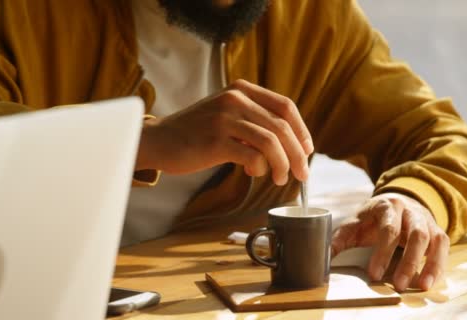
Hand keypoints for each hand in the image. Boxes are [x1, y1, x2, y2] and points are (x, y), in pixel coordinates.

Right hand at [136, 79, 312, 184]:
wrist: (159, 140)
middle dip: (298, 154)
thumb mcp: (226, 114)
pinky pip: (252, 156)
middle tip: (302, 173)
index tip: (307, 150)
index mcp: (241, 90)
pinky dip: (260, 168)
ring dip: (283, 164)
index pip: (285, 106)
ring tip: (281, 179)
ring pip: (271, 142)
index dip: (302, 130)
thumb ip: (252, 120)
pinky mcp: (216, 140)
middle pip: (282, 127)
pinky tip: (254, 173)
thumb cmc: (195, 133)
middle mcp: (235, 99)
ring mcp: (225, 118)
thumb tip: (289, 143)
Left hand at [331, 193, 449, 291]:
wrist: (397, 201)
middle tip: (397, 285)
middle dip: (407, 262)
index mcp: (387, 205)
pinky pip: (443, 248)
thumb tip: (322, 258)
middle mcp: (410, 210)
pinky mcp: (437, 231)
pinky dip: (439, 265)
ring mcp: (426, 220)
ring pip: (433, 240)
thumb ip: (339, 239)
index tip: (373, 274)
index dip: (382, 253)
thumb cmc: (372, 218)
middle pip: (415, 234)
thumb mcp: (354, 223)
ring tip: (421, 286)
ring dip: (428, 264)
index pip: (388, 229)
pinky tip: (430, 281)